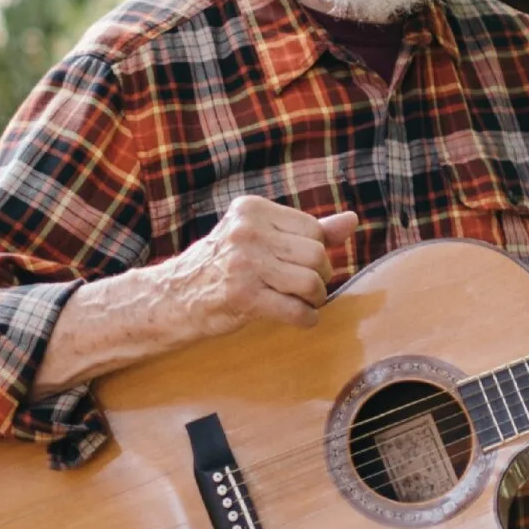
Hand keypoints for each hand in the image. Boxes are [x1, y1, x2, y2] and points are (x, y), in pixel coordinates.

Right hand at [171, 194, 360, 338]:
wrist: (175, 297)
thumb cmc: (222, 266)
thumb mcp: (259, 237)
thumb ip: (306, 229)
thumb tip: (352, 221)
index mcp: (251, 210)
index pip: (312, 229)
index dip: (317, 251)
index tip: (304, 265)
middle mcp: (247, 232)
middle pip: (315, 255)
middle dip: (321, 276)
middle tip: (308, 288)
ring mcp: (244, 264)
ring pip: (310, 281)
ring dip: (315, 299)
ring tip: (304, 302)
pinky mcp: (243, 297)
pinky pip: (295, 310)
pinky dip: (305, 319)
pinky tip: (299, 319)